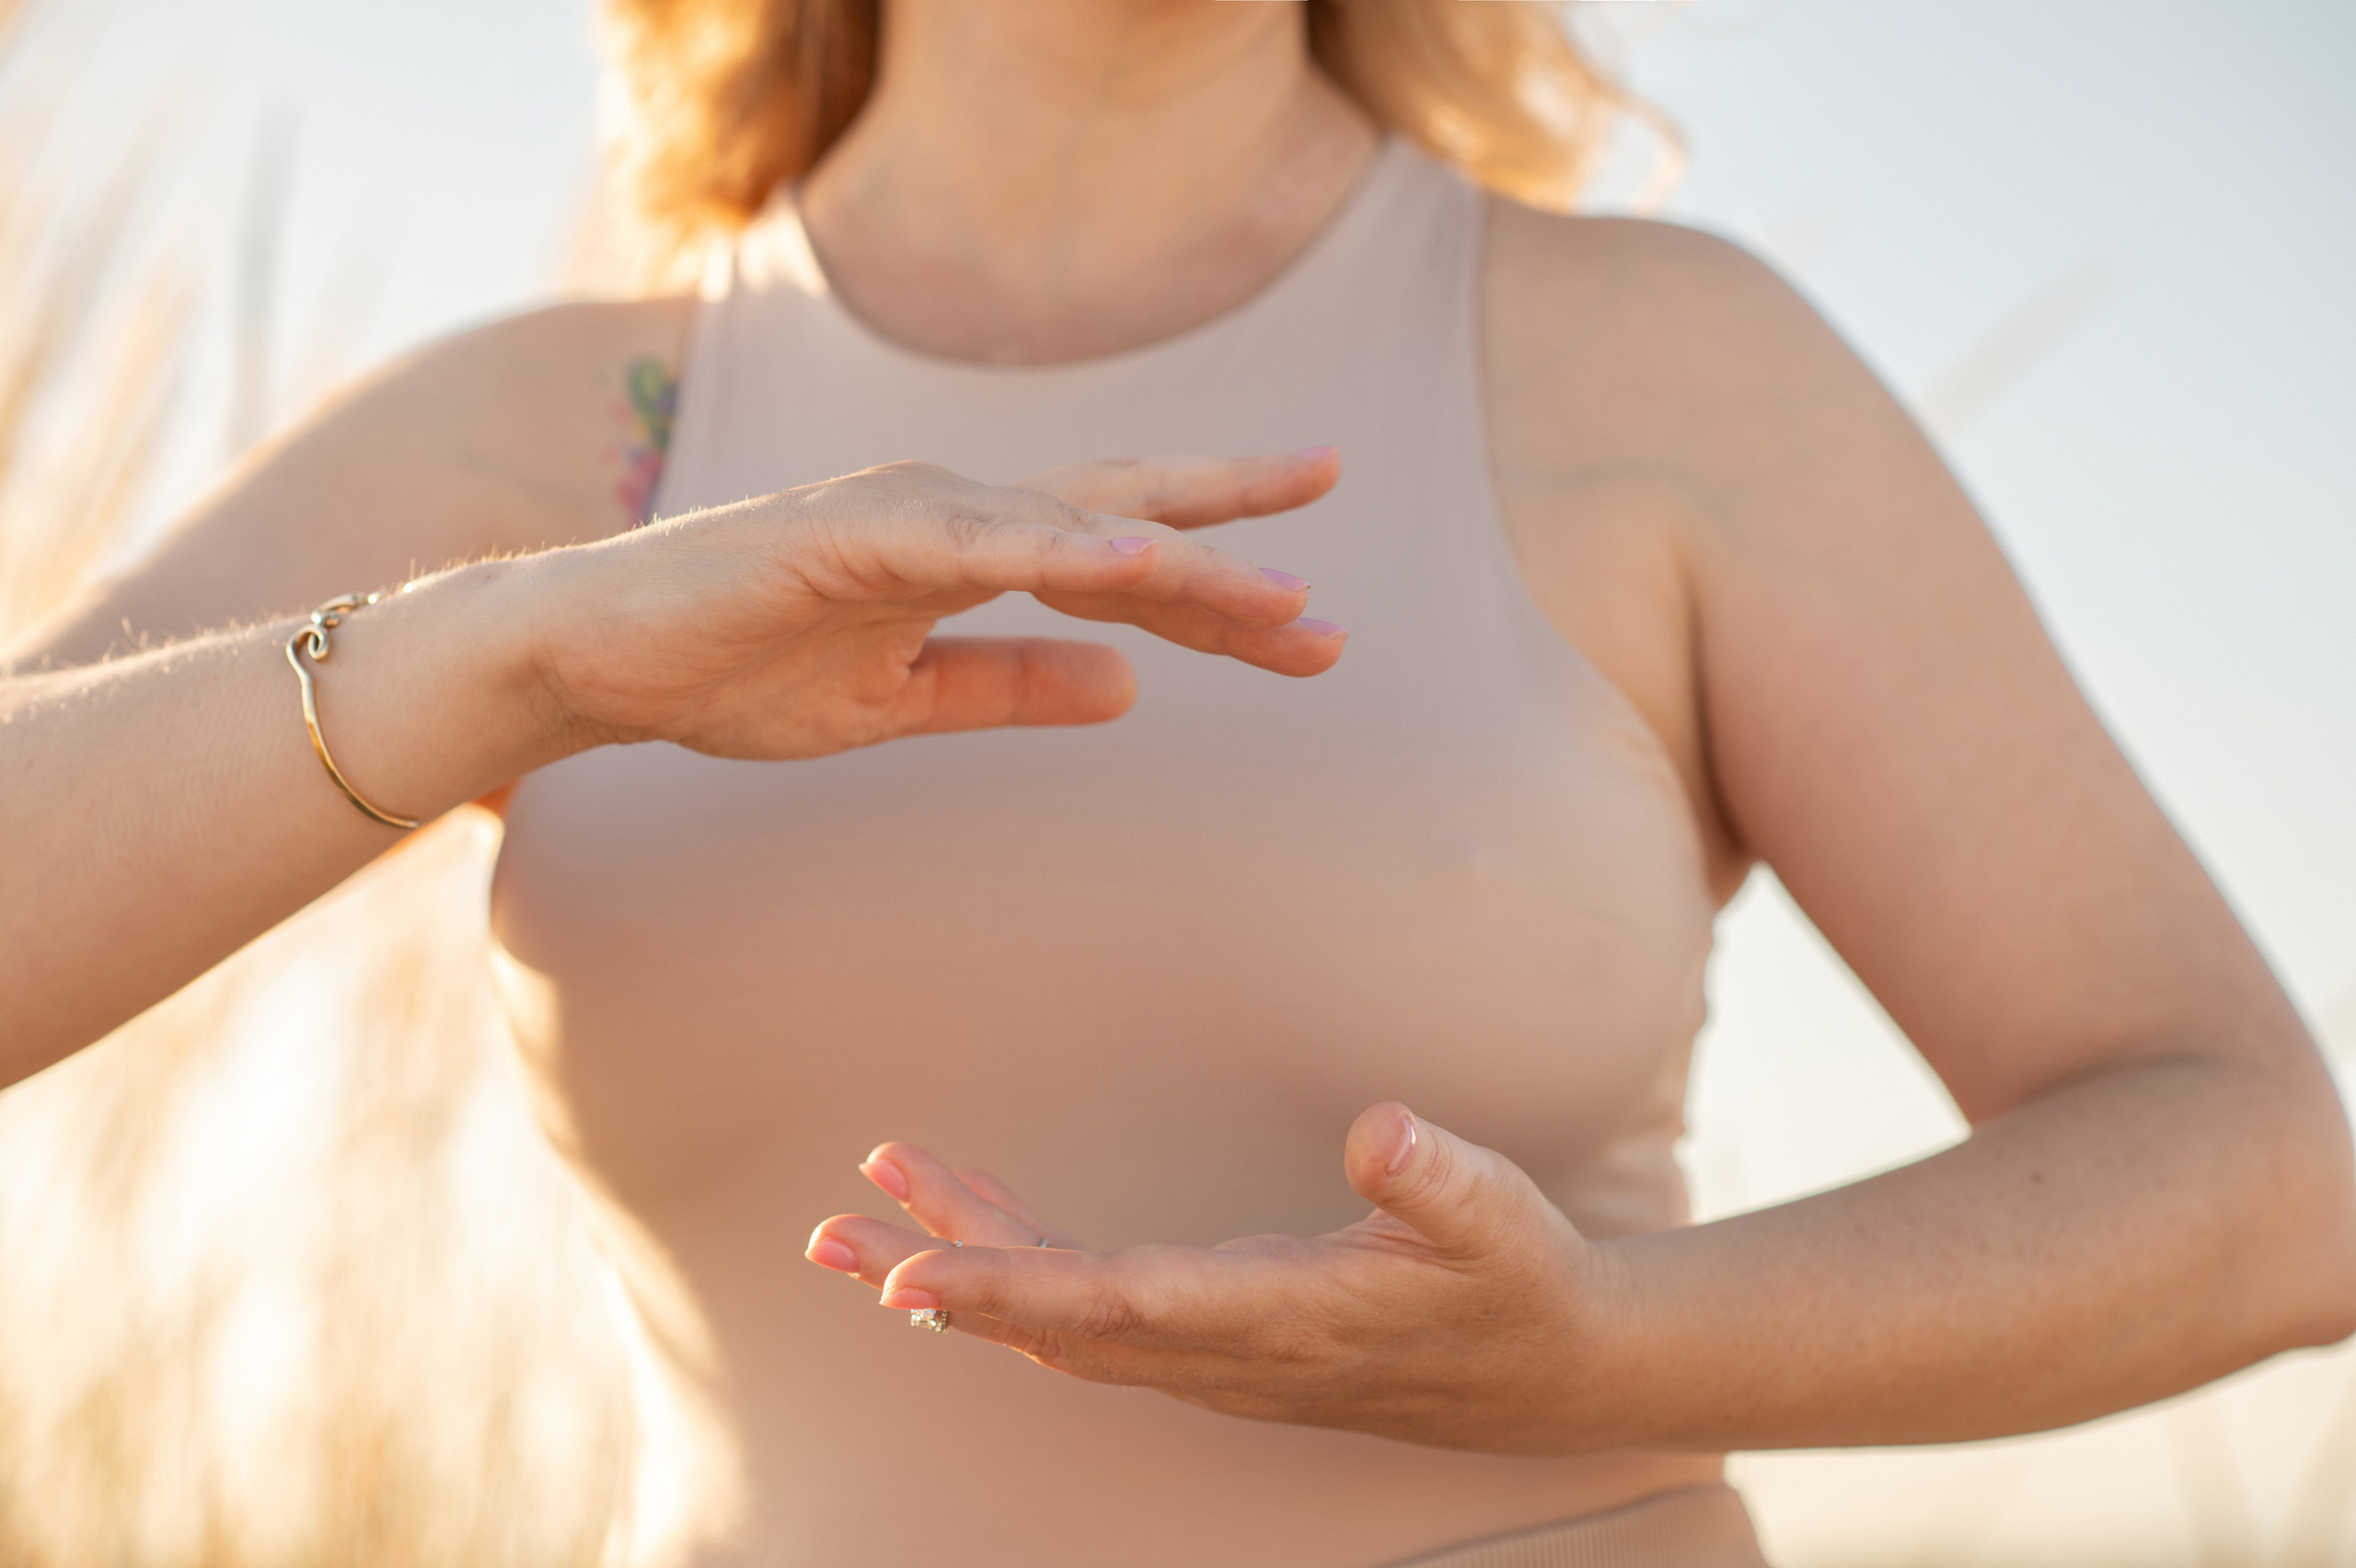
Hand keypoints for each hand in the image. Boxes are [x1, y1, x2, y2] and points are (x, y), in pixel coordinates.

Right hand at [523, 451, 1344, 759]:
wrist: (595, 663)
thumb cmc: (736, 670)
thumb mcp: (904, 703)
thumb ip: (1012, 686)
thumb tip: (1129, 688)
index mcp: (970, 557)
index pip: (1121, 567)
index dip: (1219, 595)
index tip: (1314, 631)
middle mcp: (951, 517)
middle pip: (1121, 516)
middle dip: (1235, 535)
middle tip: (1333, 568)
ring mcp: (900, 515)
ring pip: (1067, 526)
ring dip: (1177, 557)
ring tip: (1277, 595)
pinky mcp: (841, 534)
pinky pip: (970, 542)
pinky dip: (1057, 548)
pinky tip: (1135, 567)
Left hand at [803, 1104, 1623, 1455]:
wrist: (1552, 1370)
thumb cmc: (1518, 1279)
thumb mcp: (1500, 1217)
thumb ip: (1437, 1178)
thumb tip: (1382, 1128)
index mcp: (1280, 1318)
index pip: (1115, 1307)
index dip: (1005, 1290)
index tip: (903, 1279)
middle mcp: (1228, 1354)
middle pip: (1055, 1320)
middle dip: (941, 1277)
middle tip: (830, 1235)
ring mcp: (1216, 1358)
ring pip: (1061, 1322)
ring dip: (963, 1271)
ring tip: (862, 1217)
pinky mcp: (1218, 1343)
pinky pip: (1092, 1316)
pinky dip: (1018, 1276)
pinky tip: (972, 1234)